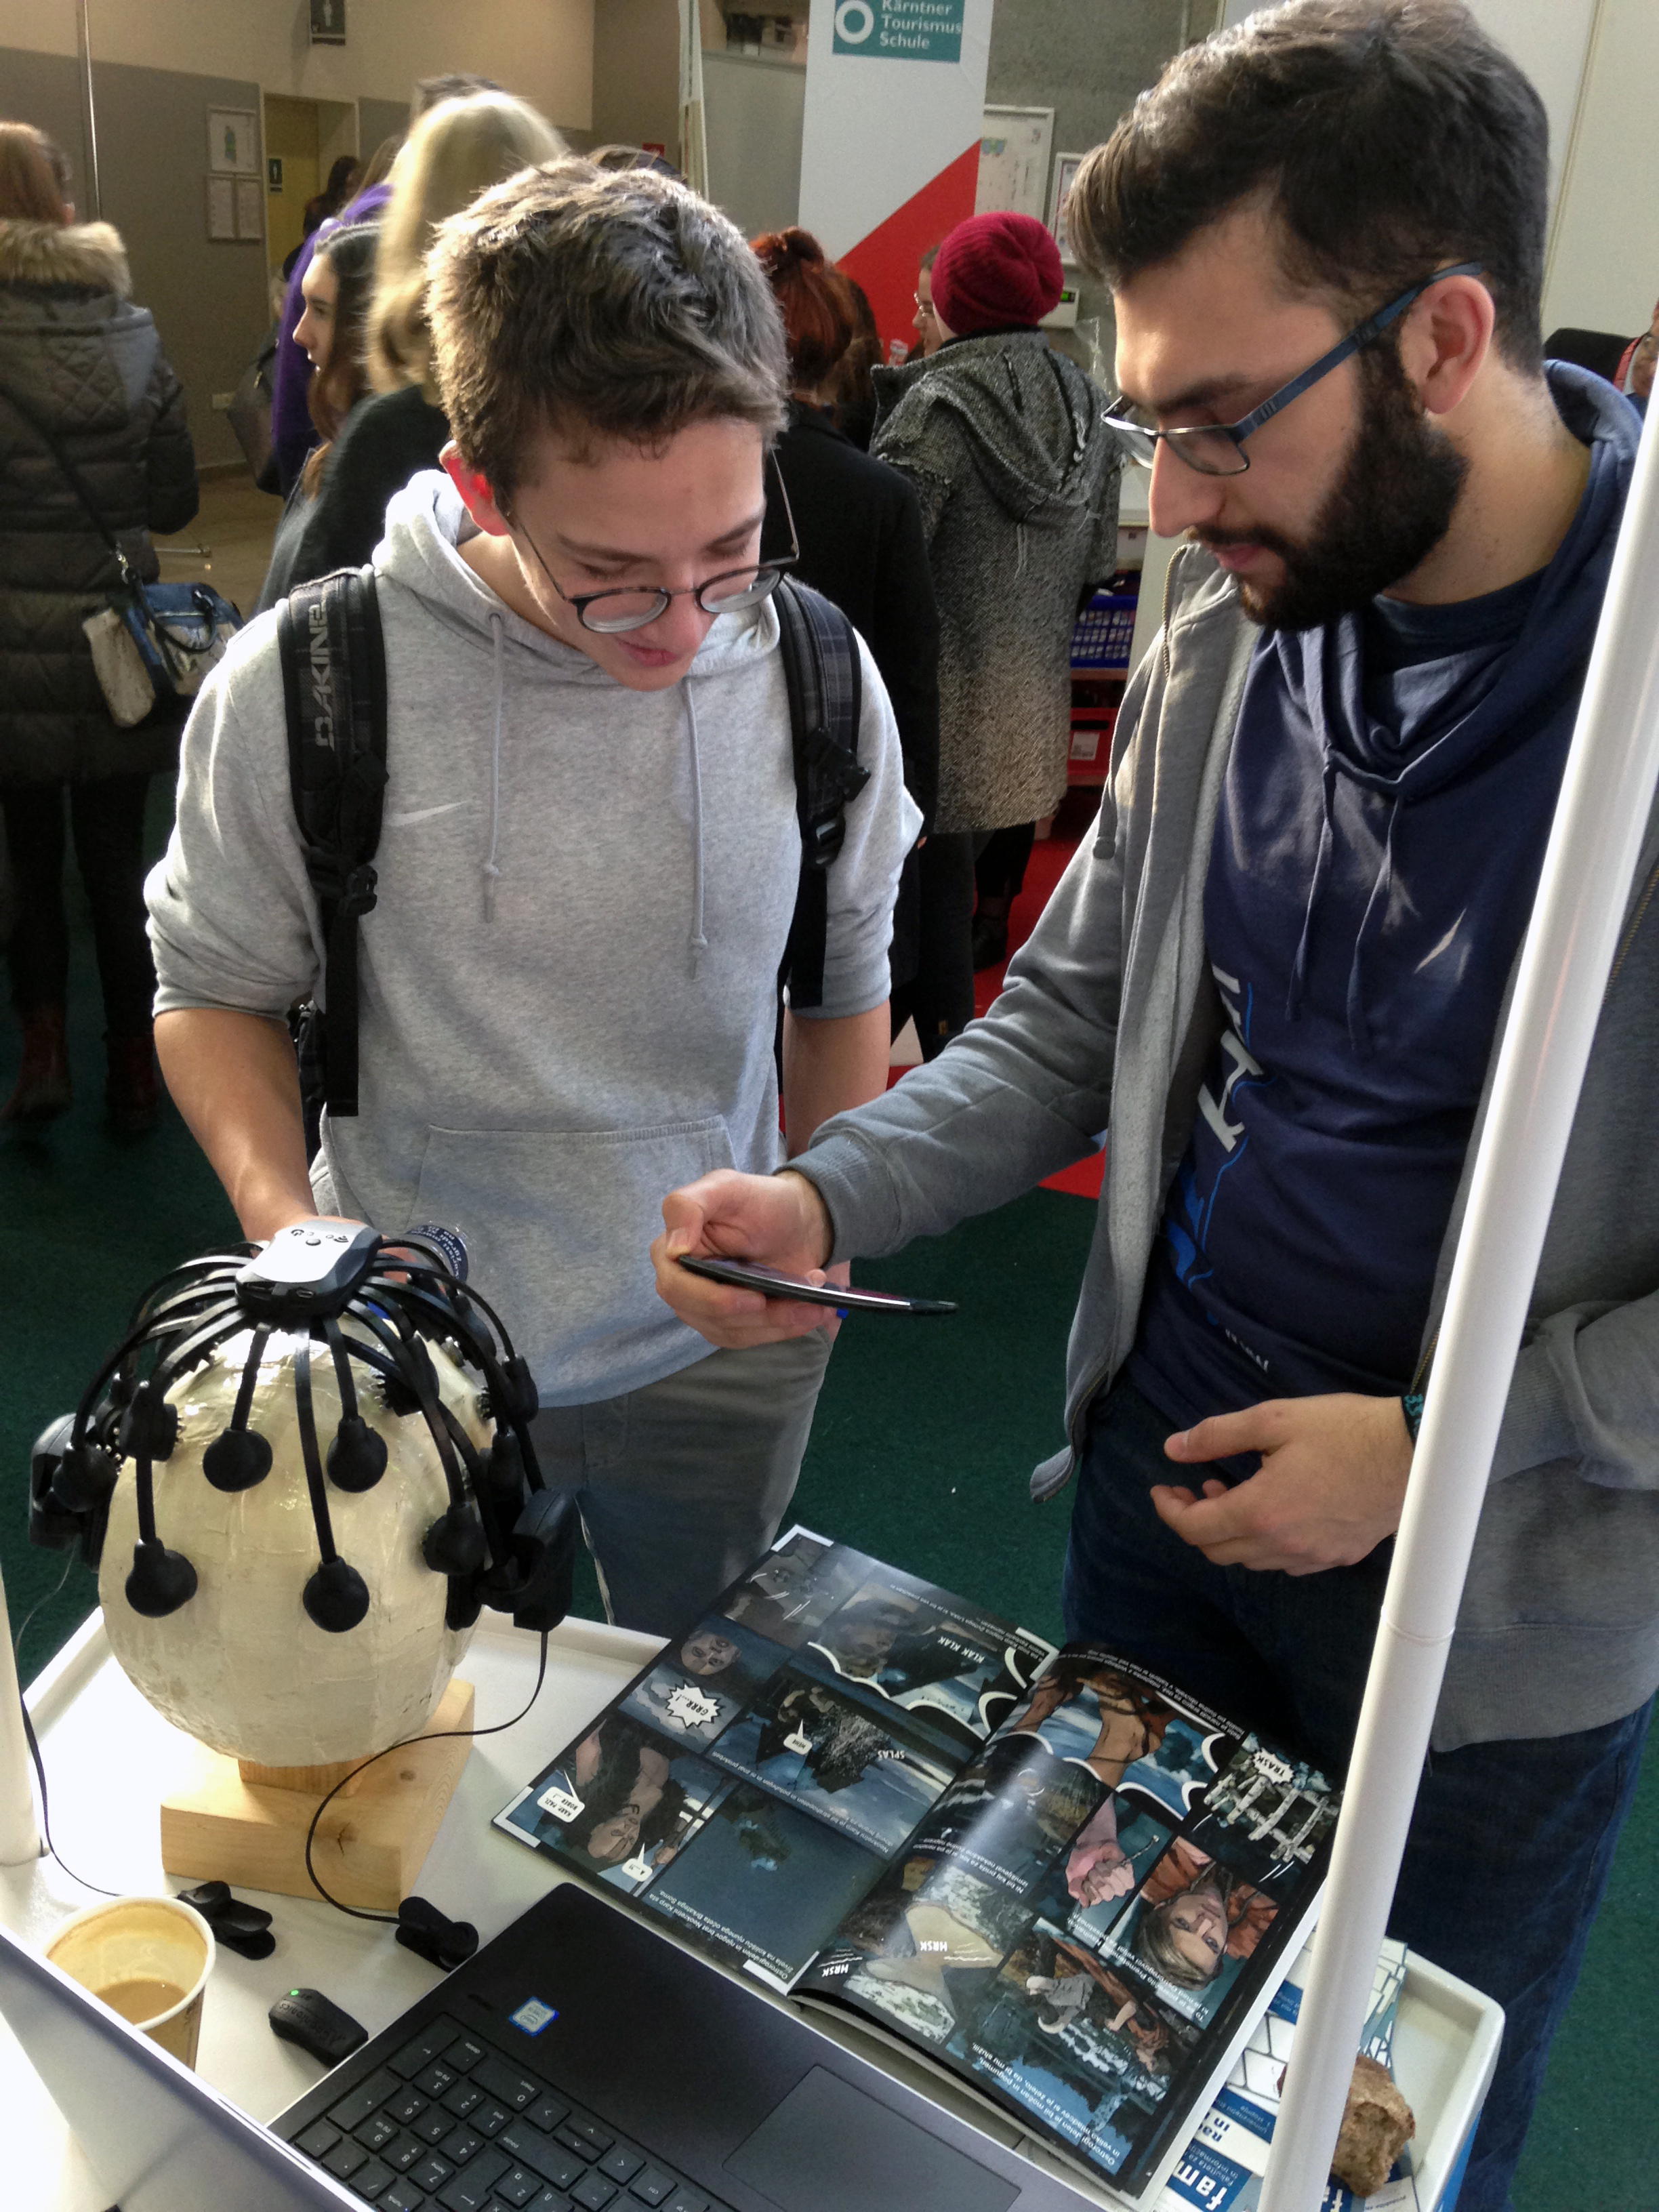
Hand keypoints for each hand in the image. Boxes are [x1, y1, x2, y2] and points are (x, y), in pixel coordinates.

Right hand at [651, 1168, 836, 1348]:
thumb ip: (688, 1206)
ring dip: (777, 1323)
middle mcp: (682, 1285)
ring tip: (815, 1305)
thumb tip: (673, 1250)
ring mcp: (704, 1308)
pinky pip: (750, 1338)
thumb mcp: (725, 1187)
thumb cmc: (759, 1201)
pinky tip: (810, 1313)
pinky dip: (783, 1329)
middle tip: (800, 1301)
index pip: (677, 1287)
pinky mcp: (730, 1324)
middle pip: (707, 1317)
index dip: (711, 1298)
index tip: (756, 1298)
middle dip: (757, 1315)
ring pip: (733, 1333)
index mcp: (670, 1252)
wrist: (797, 1222)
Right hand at [1068, 1839, 1132, 1905]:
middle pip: (1109, 1894)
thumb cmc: (1082, 1858)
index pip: (1096, 1899)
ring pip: (1119, 1888)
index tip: (1087, 1876)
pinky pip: (1128, 1880)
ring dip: (1109, 1872)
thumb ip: (1075, 1889)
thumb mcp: (1073, 1873)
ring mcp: (1119, 1884)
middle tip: (1095, 1868)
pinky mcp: (1128, 1875)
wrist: (1093, 1840)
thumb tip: (1085, 1904)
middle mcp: (1107, 1892)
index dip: (1092, 1887)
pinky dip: (1119, 1869)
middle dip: (1100, 1878)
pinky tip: (1113, 1863)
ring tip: (1104, 1864)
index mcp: (1094, 1894)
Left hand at [1150, 1393, 1412, 1575]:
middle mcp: (1283, 1546)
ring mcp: (1312, 1557)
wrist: (1414, 1454)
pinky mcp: (1336, 1556)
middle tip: (1190, 1489)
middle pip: (1217, 1551)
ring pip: (1250, 1560)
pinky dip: (1262, 1541)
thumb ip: (1217, 1435)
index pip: (1195, 1529)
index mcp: (1261, 1512)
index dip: (1169, 1511)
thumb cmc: (1345, 1430)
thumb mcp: (1273, 1420)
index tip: (1162, 1489)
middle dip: (1194, 1522)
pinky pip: (1284, 1561)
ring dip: (1228, 1532)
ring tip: (1229, 1490)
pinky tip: (1270, 1509)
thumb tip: (1174, 1448)